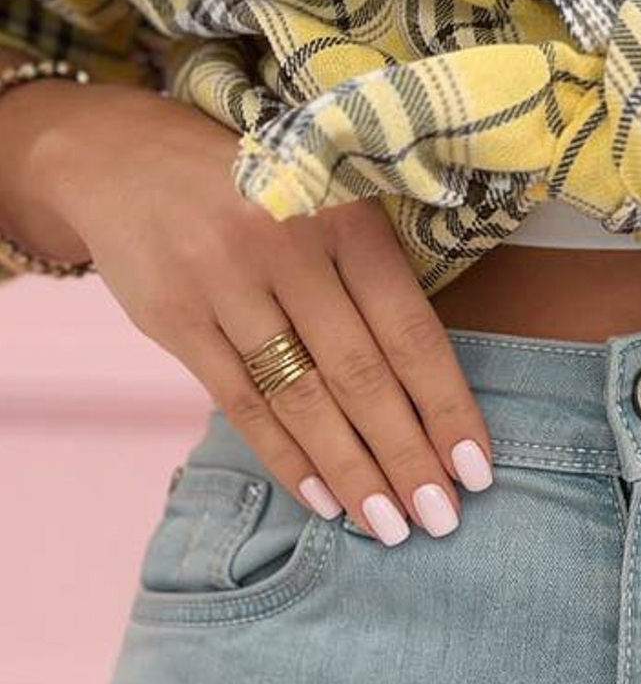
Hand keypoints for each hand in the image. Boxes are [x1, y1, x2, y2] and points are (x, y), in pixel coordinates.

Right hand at [21, 83, 494, 540]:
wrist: (121, 157)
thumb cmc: (259, 192)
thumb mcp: (328, 203)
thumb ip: (375, 280)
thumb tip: (436, 399)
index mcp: (344, 215)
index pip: (410, 331)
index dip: (447, 407)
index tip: (477, 470)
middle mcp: (286, 245)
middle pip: (360, 376)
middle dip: (406, 457)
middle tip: (441, 519)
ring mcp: (223, 283)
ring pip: (302, 401)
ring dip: (352, 473)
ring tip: (388, 527)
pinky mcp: (175, 318)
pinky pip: (242, 407)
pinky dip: (288, 460)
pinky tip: (326, 502)